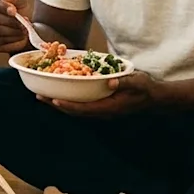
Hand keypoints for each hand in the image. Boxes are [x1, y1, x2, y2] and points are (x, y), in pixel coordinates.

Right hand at [0, 0, 30, 52]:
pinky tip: (19, 36)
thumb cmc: (18, 11)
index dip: (1, 5)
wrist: (22, 26)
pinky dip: (12, 39)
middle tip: (23, 23)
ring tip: (24, 30)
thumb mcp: (21, 1)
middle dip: (9, 21)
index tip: (13, 11)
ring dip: (12, 31)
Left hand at [38, 71, 160, 116]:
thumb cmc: (145, 89)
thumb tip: (109, 82)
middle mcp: (103, 112)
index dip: (68, 106)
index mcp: (110, 108)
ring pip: (76, 110)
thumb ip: (123, 82)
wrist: (154, 98)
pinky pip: (81, 106)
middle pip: (75, 112)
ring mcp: (101, 110)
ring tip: (43, 96)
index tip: (54, 100)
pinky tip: (60, 94)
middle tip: (39, 97)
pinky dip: (69, 101)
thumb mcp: (137, 82)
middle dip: (57, 105)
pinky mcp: (101, 106)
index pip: (85, 109)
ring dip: (59, 104)